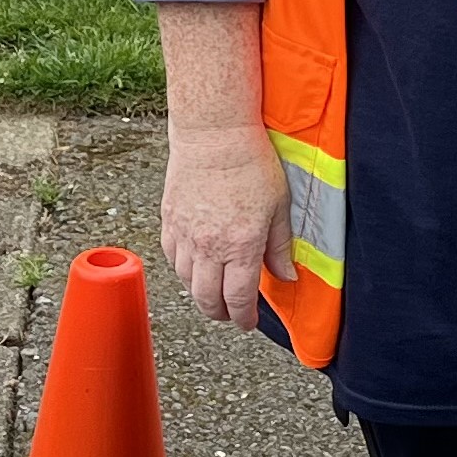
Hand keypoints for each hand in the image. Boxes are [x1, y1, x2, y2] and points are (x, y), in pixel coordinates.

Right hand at [159, 122, 292, 330]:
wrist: (215, 134)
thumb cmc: (252, 163)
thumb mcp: (279, 207)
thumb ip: (280, 247)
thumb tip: (286, 276)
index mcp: (241, 246)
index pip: (239, 299)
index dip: (243, 318)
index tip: (248, 322)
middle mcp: (209, 246)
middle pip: (208, 299)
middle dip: (220, 313)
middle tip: (230, 314)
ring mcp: (185, 234)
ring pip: (186, 282)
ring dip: (200, 293)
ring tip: (212, 292)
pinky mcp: (169, 220)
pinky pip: (172, 257)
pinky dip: (183, 269)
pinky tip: (194, 267)